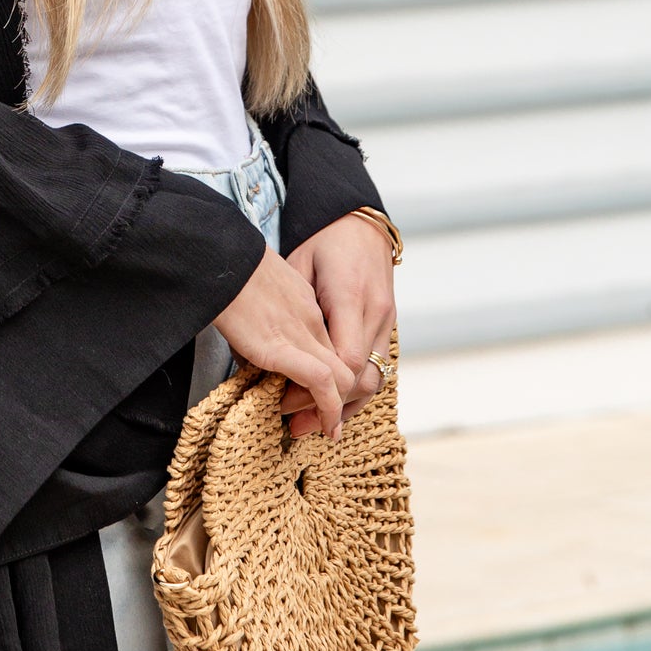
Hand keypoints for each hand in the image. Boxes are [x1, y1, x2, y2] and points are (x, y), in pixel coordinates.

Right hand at [211, 245, 361, 439]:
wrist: (218, 261)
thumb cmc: (228, 273)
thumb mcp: (257, 293)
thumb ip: (266, 322)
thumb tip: (253, 357)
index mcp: (305, 306)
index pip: (334, 348)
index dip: (334, 377)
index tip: (322, 397)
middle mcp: (311, 321)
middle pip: (347, 365)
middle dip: (342, 399)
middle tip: (326, 422)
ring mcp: (300, 334)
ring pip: (343, 378)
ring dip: (334, 408)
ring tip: (322, 427)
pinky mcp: (281, 348)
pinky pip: (321, 382)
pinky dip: (327, 407)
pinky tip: (324, 423)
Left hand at [278, 211, 396, 440]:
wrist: (361, 222)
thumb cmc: (324, 242)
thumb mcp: (298, 266)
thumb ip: (290, 309)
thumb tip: (262, 350)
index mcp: (351, 296)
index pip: (345, 360)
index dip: (317, 388)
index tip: (285, 401)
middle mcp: (376, 312)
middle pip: (362, 377)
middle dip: (328, 408)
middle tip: (294, 427)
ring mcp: (388, 321)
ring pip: (376, 379)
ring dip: (345, 408)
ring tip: (314, 427)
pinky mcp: (389, 326)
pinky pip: (380, 369)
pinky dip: (357, 392)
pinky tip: (335, 409)